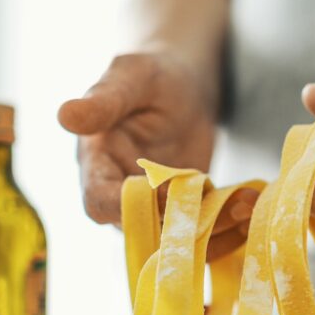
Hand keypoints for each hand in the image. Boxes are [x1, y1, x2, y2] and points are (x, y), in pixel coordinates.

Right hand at [59, 52, 255, 259]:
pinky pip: (200, 233)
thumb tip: (65, 115)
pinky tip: (250, 206)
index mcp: (97, 165)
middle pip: (142, 230)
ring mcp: (153, 208)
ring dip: (213, 231)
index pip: (98, 203)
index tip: (168, 191)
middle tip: (224, 208)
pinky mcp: (183, 212)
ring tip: (245, 207)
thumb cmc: (151, 75)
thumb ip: (104, 100)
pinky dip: (227, 228)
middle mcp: (120, 194)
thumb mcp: (130, 78)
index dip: (129, 207)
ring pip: (175, 239)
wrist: (183, 85)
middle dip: (183, 225)